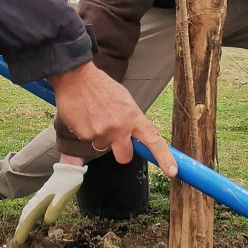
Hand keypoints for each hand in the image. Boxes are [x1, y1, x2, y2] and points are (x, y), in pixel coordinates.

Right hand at [14, 159, 85, 243]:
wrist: (69, 169)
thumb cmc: (68, 182)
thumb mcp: (64, 196)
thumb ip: (56, 208)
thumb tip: (47, 221)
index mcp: (41, 201)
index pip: (29, 218)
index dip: (23, 230)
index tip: (18, 241)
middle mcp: (37, 200)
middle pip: (25, 216)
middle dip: (21, 228)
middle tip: (17, 241)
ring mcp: (39, 197)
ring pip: (27, 212)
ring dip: (23, 222)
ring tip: (21, 232)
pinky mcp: (43, 196)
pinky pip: (32, 208)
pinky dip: (28, 216)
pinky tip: (31, 219)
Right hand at [49, 63, 176, 176]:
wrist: (75, 77)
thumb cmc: (100, 86)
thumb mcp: (123, 99)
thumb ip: (130, 118)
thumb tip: (132, 134)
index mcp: (132, 116)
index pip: (153, 139)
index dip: (164, 157)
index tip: (172, 170)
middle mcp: (119, 127)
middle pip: (125, 156)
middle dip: (121, 152)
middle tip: (114, 138)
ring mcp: (101, 132)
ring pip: (103, 145)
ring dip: (100, 135)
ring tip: (94, 115)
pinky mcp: (84, 135)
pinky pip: (88, 139)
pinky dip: (85, 130)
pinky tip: (84, 115)